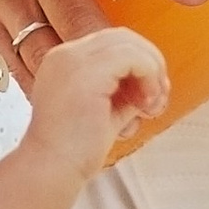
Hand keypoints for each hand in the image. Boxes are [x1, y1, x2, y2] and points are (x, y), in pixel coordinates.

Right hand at [19, 24, 167, 174]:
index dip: (138, 64)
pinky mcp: (87, 72)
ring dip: (151, 71)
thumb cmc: (74, 152)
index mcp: (65, 62)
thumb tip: (155, 83)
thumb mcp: (106, 112)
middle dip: (149, 63)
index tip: (148, 97)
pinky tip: (145, 104)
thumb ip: (126, 93)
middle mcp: (65, 55)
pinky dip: (149, 76)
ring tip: (151, 104)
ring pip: (129, 43)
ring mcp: (73, 60)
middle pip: (122, 37)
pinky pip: (132, 56)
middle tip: (157, 96)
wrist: (51, 170)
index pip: (111, 45)